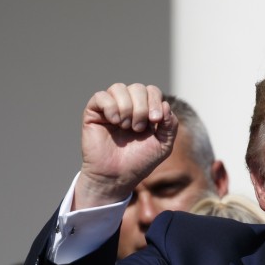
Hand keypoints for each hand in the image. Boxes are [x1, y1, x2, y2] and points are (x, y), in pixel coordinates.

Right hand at [74, 83, 177, 209]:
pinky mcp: (93, 113)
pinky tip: (114, 122)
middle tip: (139, 129)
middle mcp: (127, 105)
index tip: (156, 121)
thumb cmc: (139, 162)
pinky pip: (101, 96)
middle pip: (137, 87)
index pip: (152, 91)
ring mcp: (110, 108)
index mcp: (144, 110)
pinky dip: (111, 107)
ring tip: (126, 127)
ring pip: (119, 88)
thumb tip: (165, 104)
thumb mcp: (163, 145)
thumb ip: (170, 124)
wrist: (117, 176)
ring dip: (127, 107)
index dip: (155, 101)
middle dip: (142, 107)